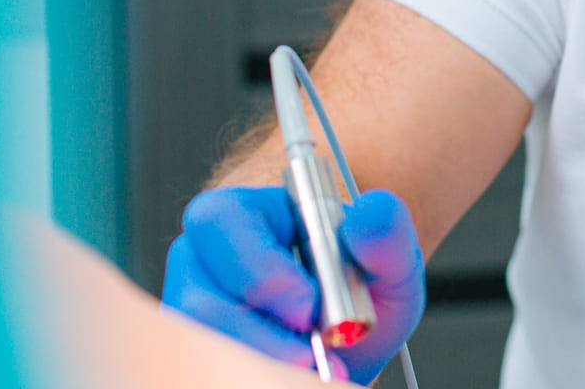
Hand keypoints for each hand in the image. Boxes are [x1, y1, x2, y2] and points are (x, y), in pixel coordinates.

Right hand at [162, 186, 426, 383]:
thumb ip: (386, 234)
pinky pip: (216, 373)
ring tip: (319, 368)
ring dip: (265, 363)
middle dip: (261, 336)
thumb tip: (371, 212)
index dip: (260, 270)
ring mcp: (195, 312)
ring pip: (207, 347)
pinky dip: (262, 379)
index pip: (221, 223)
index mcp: (243, 214)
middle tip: (314, 355)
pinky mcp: (204, 354)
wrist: (352, 336)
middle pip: (200, 301)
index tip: (308, 308)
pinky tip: (298, 379)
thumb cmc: (359, 282)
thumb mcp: (389, 257)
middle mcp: (204, 262)